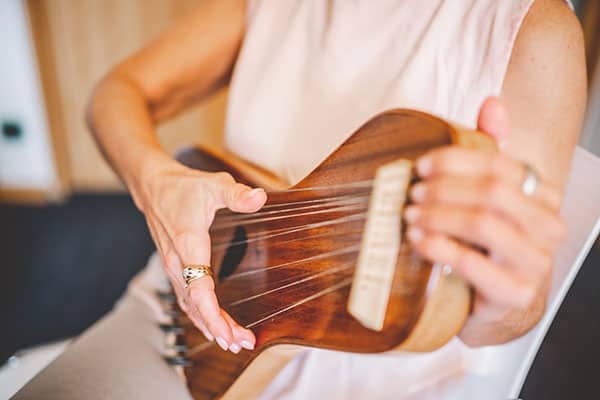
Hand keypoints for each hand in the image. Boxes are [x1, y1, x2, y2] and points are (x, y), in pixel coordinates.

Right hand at [136, 161, 266, 352]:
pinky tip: (214, 329)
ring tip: (234, 343)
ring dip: (211, 326)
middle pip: (196, 304)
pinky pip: (187, 299)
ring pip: (191, 305)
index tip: (228, 333)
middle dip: (218, 328)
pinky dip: (201, 316)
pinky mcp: (175, 269)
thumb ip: (237, 194)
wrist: (154, 187)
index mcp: (188, 243)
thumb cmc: (184, 187)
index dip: (212, 313)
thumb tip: (260, 197)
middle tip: (242, 344)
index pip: (198, 287)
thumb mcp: (214, 184)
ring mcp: (174, 268)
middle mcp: (177, 262)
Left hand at [404, 98, 565, 345]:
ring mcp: (535, 262)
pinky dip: (439, 247)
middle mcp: (548, 225)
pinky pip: (473, 264)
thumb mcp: (485, 195)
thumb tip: (492, 104)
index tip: (419, 166)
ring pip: (483, 223)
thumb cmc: (485, 244)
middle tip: (411, 193)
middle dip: (443, 189)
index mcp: (540, 195)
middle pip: (491, 191)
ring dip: (438, 216)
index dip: (454, 161)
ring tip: (409, 216)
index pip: (498, 164)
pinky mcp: (516, 293)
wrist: (493, 301)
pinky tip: (417, 240)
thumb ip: (489, 151)